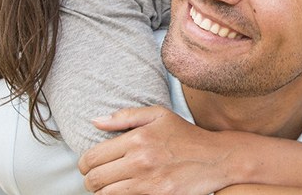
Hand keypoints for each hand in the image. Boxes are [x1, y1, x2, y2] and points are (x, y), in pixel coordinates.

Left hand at [78, 106, 231, 194]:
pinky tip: (126, 190)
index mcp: (137, 139)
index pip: (92, 157)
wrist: (216, 158)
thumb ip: (125, 117)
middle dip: (90, 180)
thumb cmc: (186, 135)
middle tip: (97, 178)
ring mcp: (148, 181)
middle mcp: (140, 160)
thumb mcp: (158, 115)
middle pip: (94, 179)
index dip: (85, 164)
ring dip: (103, 192)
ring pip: (105, 194)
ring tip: (111, 185)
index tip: (90, 165)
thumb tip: (95, 121)